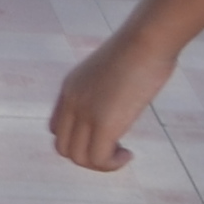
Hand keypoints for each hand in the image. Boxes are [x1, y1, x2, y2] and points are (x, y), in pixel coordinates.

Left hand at [46, 23, 169, 173]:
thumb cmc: (142, 47)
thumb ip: (110, 84)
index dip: (79, 139)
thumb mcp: (115, 67)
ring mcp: (85, 112)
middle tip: (115, 150)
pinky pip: (97, 159)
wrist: (147, 39)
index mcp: (70, 87)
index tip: (106, 137)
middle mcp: (71, 101)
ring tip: (122, 154)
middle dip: (88, 156)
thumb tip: (126, 92)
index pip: (57, 127)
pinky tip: (128, 154)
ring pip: (77, 157)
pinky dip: (111, 164)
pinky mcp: (104, 122)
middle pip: (63, 146)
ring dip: (100, 164)